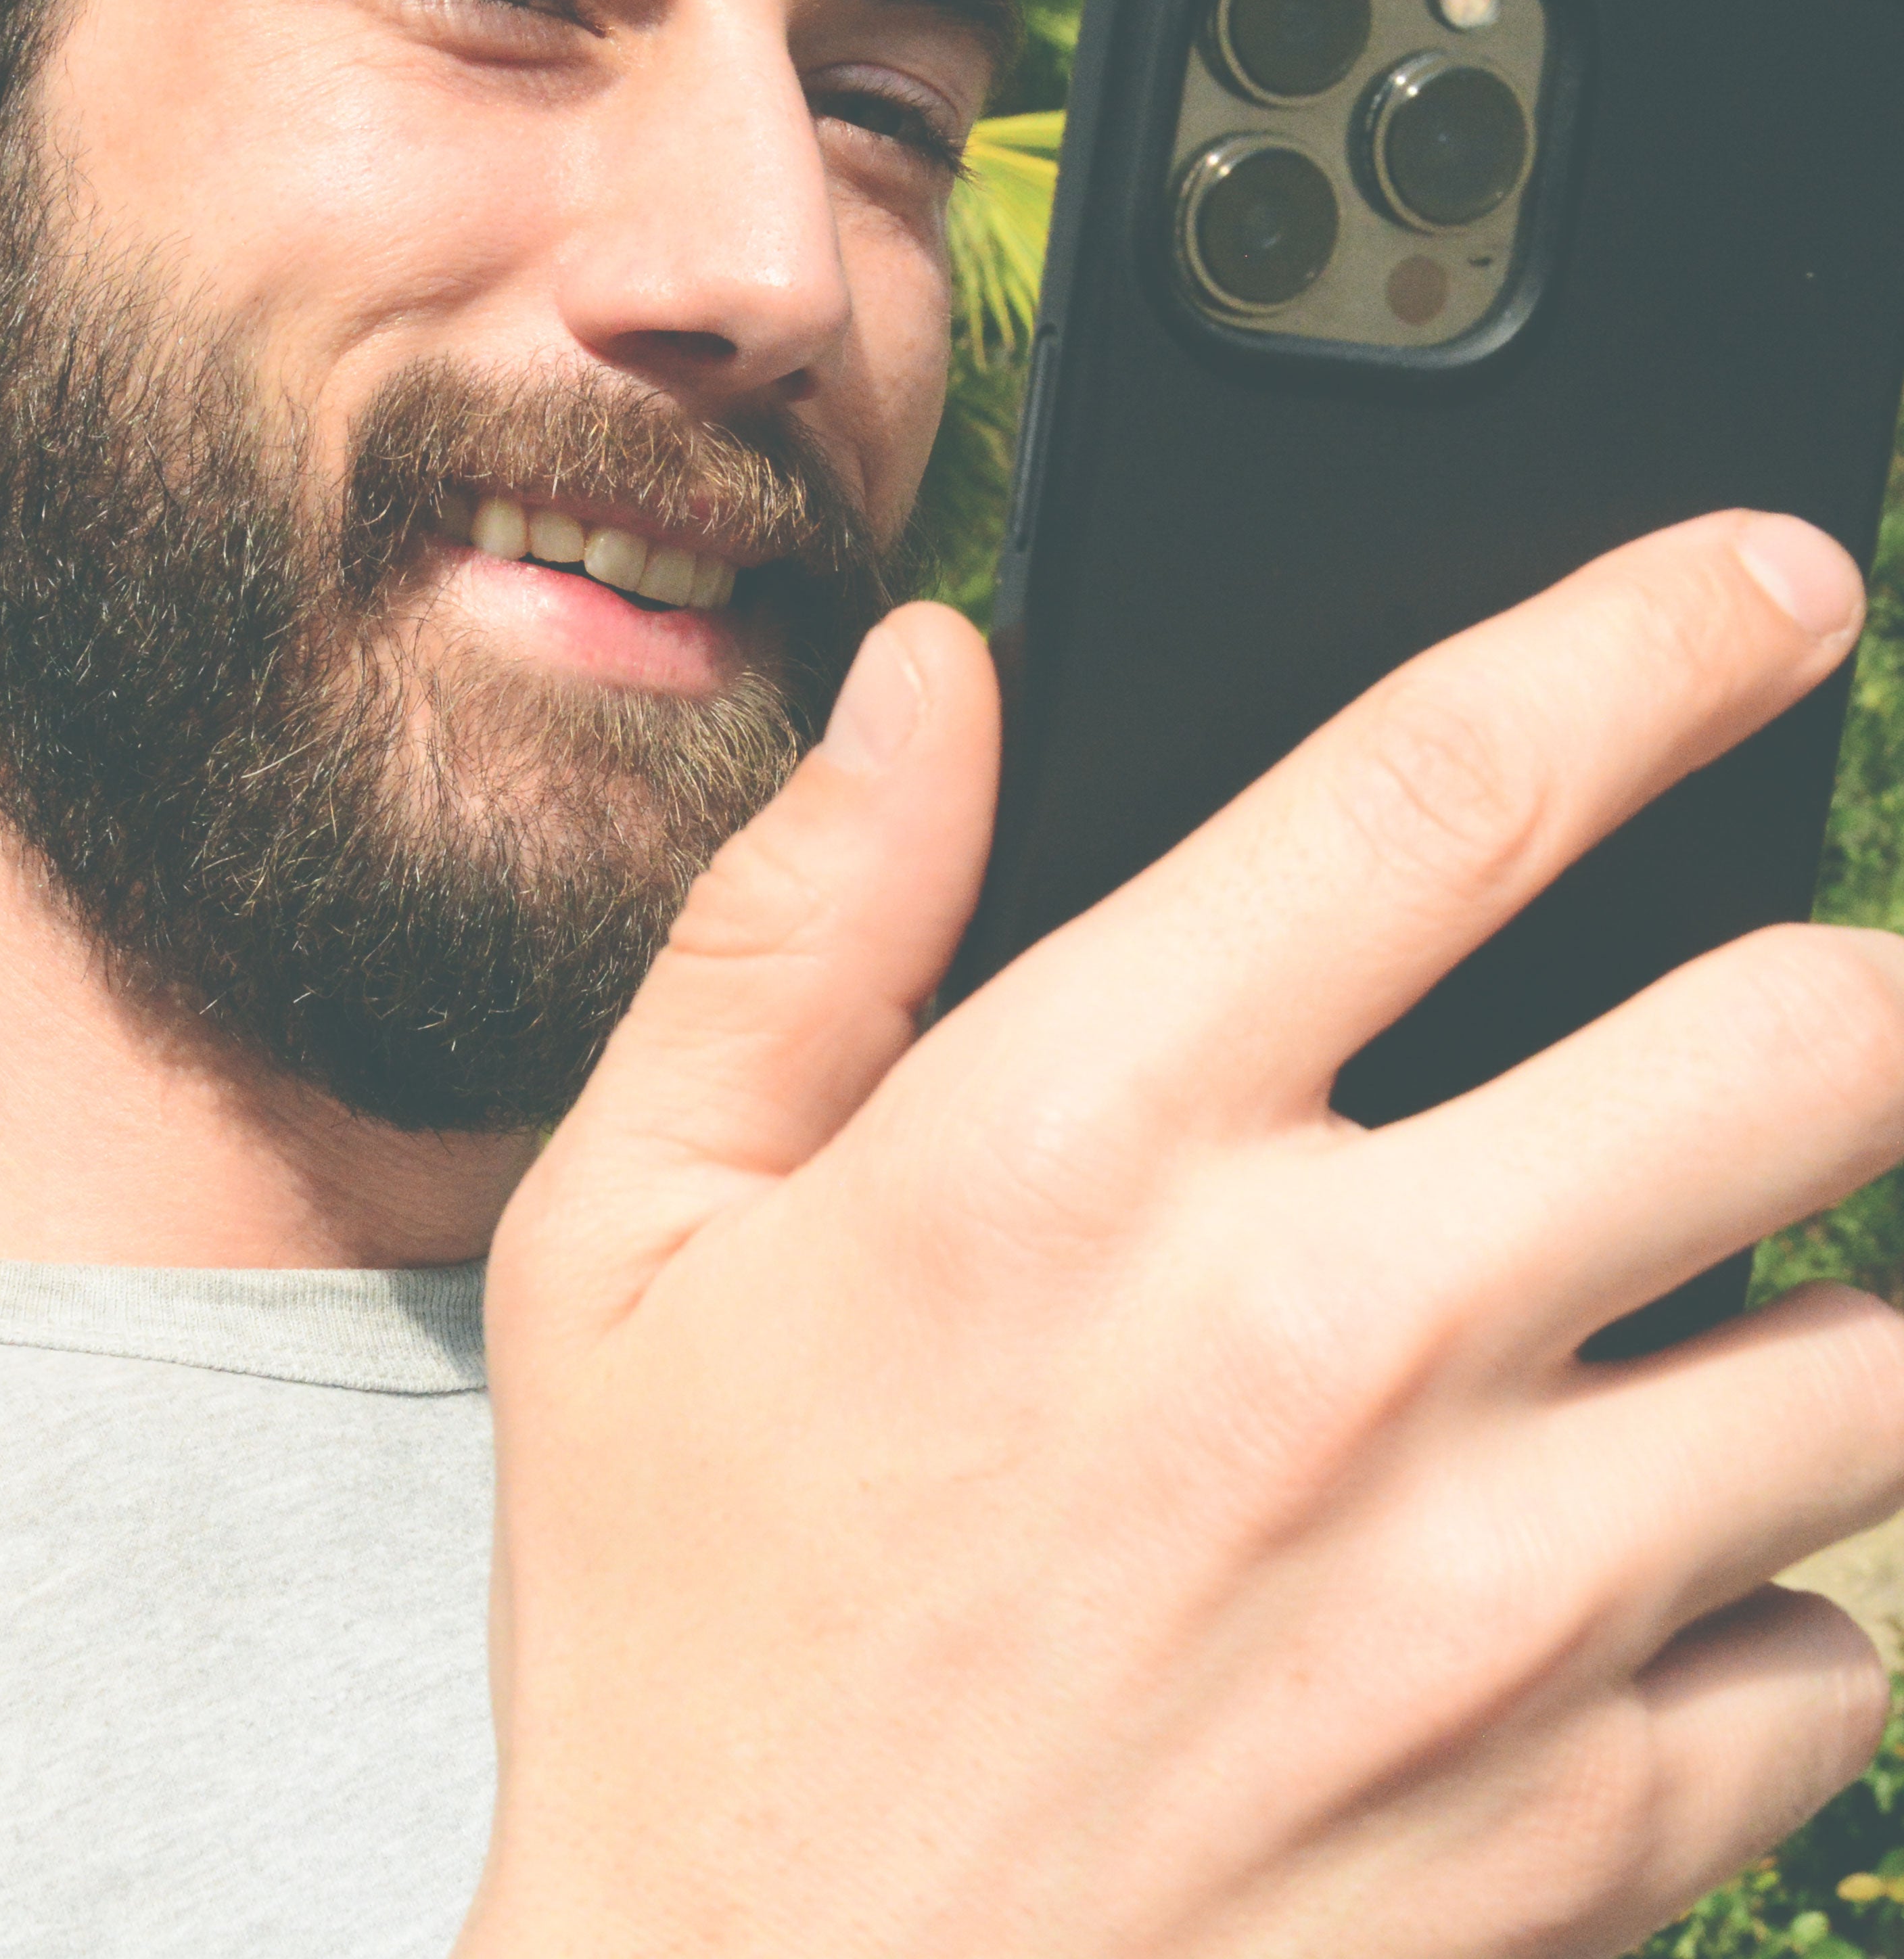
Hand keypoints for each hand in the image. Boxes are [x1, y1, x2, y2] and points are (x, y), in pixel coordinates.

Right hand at [464, 512, 1903, 1958]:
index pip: (1447, 790)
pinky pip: (1834, 1644)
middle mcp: (1327, 1338)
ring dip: (1834, 1289)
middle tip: (1811, 987)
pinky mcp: (1585, 1827)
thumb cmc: (682, 1619)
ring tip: (1698, 1299)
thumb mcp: (631, 1226)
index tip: (1766, 583)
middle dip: (1857, 974)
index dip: (1647, 638)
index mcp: (1080, 1143)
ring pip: (1884, 1356)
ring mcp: (1490, 1600)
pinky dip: (1771, 1585)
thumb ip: (797, 916)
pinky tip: (1615, 1579)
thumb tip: (936, 677)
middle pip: (1800, 1049)